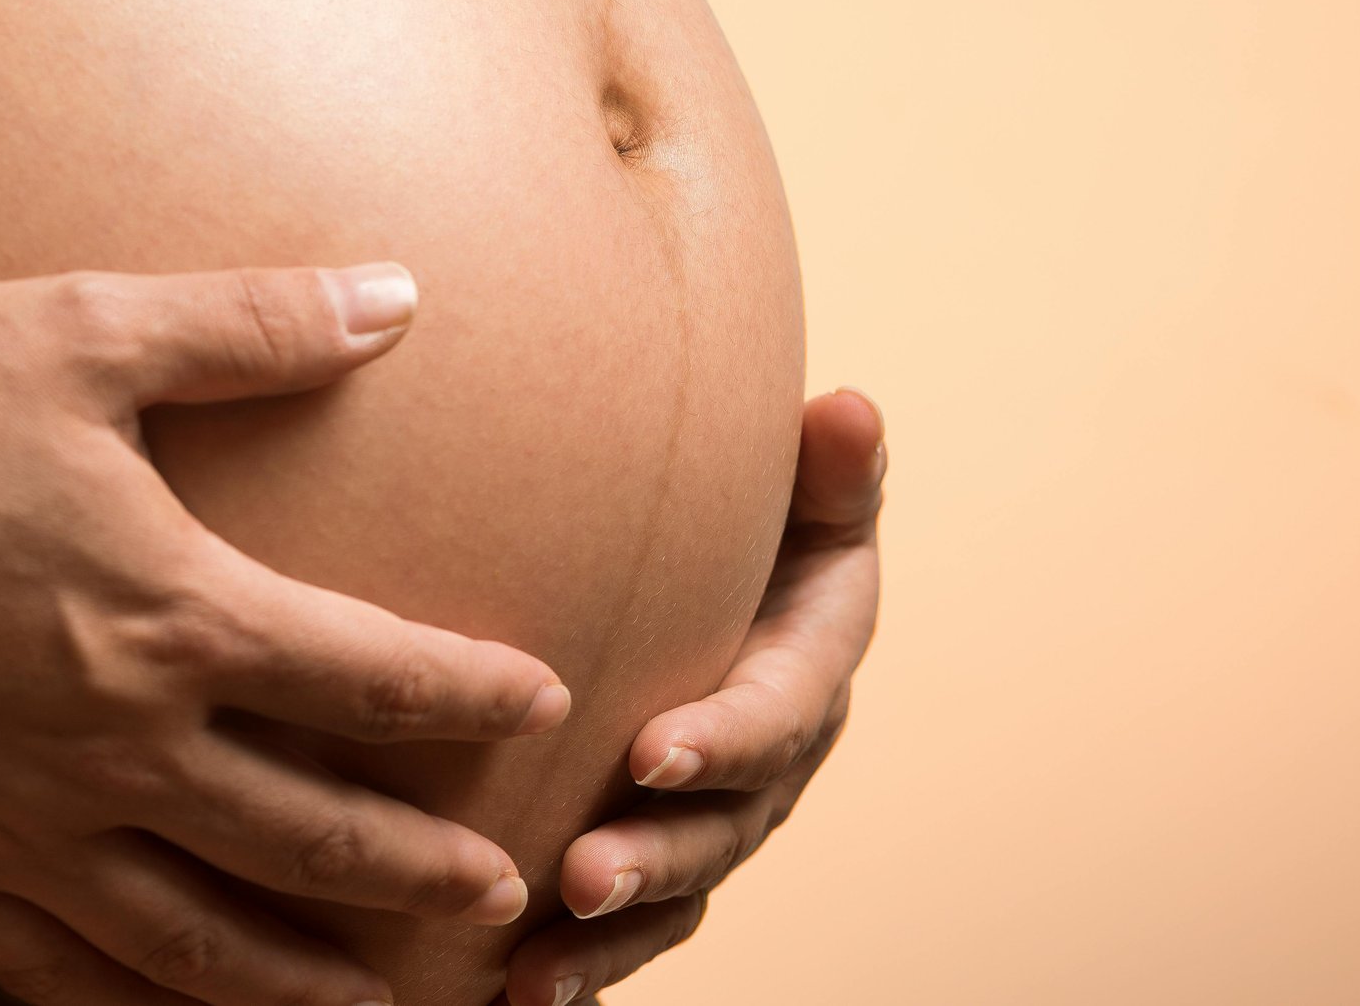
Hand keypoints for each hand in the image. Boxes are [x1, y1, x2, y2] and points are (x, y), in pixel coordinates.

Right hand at [0, 263, 567, 1005]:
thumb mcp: (85, 333)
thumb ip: (254, 326)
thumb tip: (398, 294)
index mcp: (170, 615)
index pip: (368, 675)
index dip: (469, 693)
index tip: (540, 703)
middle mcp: (113, 745)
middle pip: (309, 835)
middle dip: (419, 873)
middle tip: (506, 899)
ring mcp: (17, 824)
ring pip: (191, 937)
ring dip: (298, 978)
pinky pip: (44, 970)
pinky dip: (124, 1004)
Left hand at [499, 388, 886, 1005]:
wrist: (715, 569)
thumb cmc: (762, 518)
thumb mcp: (811, 493)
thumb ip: (832, 469)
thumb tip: (849, 412)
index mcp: (810, 664)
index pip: (777, 709)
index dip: (726, 738)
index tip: (652, 750)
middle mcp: (774, 757)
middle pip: (726, 825)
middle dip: (657, 854)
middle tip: (583, 874)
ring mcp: (720, 816)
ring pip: (678, 890)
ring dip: (612, 933)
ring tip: (536, 964)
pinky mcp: (664, 852)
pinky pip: (632, 926)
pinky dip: (580, 968)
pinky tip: (510, 997)